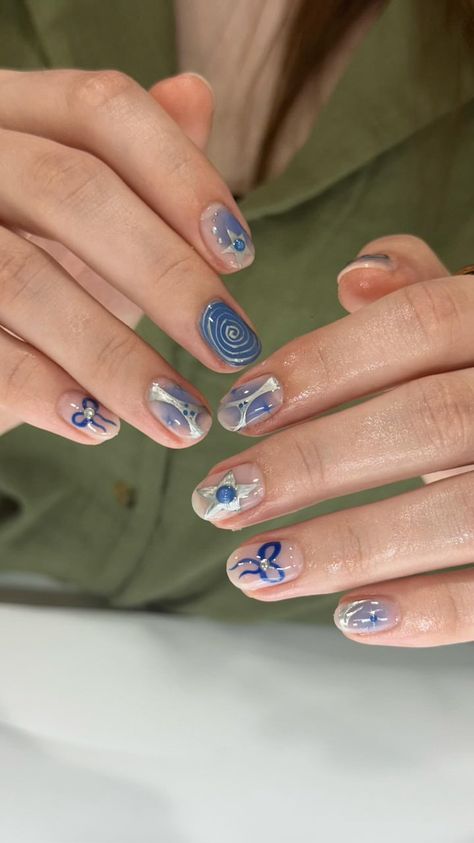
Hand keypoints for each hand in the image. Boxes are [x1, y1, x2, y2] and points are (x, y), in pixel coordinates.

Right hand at [0, 69, 258, 443]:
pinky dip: (42, 389)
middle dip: (166, 278)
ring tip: (180, 418)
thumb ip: (133, 167)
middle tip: (229, 349)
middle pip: (73, 192)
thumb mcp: (77, 216)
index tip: (240, 255)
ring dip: (115, 358)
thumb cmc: (23, 261)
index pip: (102, 111)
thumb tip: (194, 92)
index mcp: (11, 114)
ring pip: (22, 279)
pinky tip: (100, 425)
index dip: (182, 178)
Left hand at [192, 235, 473, 646]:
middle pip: (427, 419)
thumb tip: (356, 276)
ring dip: (345, 545)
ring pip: (460, 510)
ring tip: (253, 568)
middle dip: (311, 463)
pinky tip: (351, 617)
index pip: (420, 323)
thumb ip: (426, 299)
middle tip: (222, 496)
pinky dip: (429, 612)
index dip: (323, 364)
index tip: (239, 410)